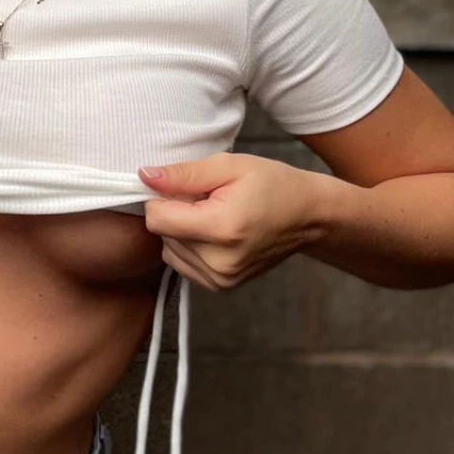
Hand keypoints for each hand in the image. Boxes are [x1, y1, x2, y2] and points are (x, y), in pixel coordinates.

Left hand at [136, 153, 327, 292]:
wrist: (308, 217)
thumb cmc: (272, 185)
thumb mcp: (230, 166)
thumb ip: (184, 174)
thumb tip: (145, 176)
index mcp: (222, 228)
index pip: (157, 219)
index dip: (162, 197)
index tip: (185, 187)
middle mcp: (220, 262)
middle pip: (162, 234)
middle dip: (175, 213)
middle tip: (206, 199)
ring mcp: (221, 279)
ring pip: (168, 250)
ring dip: (181, 231)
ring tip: (213, 215)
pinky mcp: (221, 287)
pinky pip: (182, 264)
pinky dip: (189, 247)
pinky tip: (214, 233)